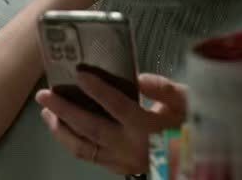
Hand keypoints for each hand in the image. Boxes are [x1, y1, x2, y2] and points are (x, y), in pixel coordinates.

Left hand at [35, 72, 186, 174]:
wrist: (197, 159)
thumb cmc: (192, 124)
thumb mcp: (186, 101)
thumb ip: (163, 89)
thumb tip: (138, 77)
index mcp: (148, 128)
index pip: (117, 106)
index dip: (97, 89)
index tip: (79, 73)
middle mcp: (130, 147)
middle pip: (90, 128)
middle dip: (64, 110)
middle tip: (44, 95)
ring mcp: (122, 162)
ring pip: (83, 148)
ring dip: (61, 130)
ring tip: (47, 113)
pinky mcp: (118, 168)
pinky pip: (89, 156)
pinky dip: (73, 142)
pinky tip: (65, 129)